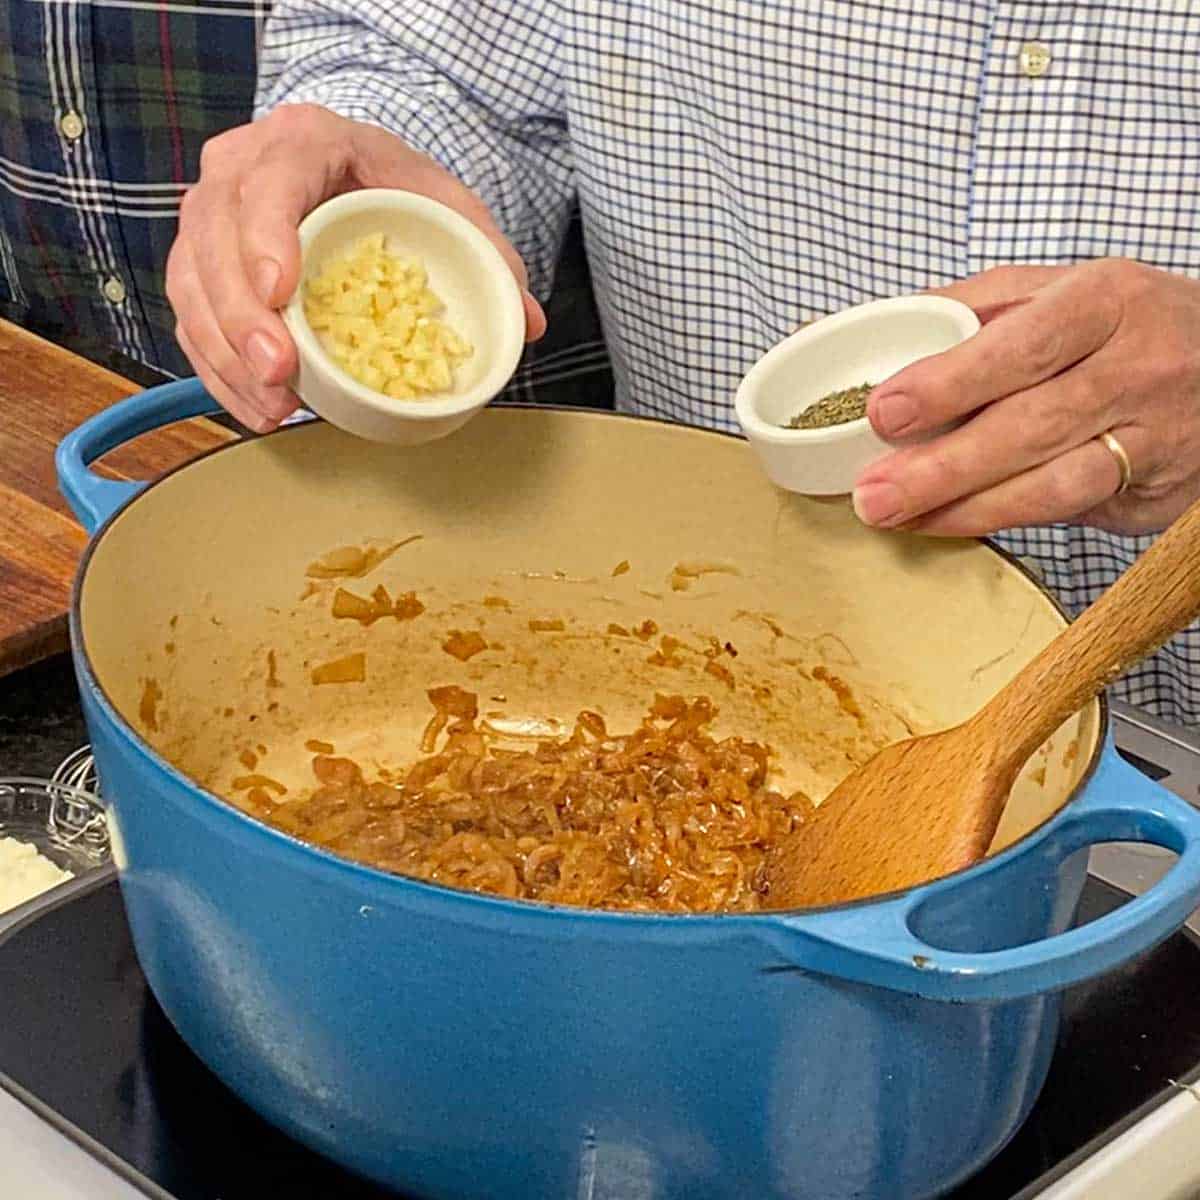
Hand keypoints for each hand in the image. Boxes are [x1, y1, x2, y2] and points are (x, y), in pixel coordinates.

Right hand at [166, 105, 545, 432]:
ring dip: (225, 353)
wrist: (348, 168)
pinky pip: (190, 319)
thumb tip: (527, 321)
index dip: (265, 235)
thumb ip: (488, 254)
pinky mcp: (201, 264)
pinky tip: (258, 407)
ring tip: (273, 405)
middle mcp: (240, 169)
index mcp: (304, 141)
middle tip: (280, 372)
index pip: (269, 178)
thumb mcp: (447, 204)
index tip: (279, 290)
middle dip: (240, 314)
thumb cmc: (393, 185)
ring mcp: (211, 216)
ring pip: (190, 281)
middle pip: (213, 236)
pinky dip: (218, 370)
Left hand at [851, 259, 1199, 535]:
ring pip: (1053, 482)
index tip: (884, 411)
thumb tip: (851, 328)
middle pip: (1030, 423)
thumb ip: (965, 309)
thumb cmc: (1118, 325)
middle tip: (873, 493)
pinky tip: (948, 521)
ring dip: (965, 506)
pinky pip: (1069, 511)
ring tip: (898, 516)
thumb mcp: (1055, 292)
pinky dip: (1001, 518)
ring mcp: (1153, 433)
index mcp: (1103, 300)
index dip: (950, 382)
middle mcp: (1137, 366)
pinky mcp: (1154, 488)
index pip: (1022, 345)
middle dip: (941, 466)